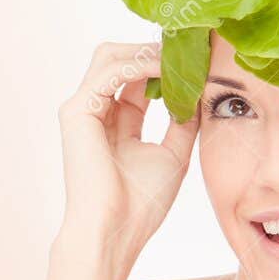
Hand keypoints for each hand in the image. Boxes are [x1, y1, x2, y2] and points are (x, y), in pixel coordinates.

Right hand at [55, 41, 199, 279]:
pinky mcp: (77, 111)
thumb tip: (200, 92)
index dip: (165, 64)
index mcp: (117, 122)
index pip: (139, 78)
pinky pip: (110, 70)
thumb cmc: (140, 204)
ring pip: (112, 56)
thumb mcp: (173, 154)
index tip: (198, 57)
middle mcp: (97, 111)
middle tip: (189, 47)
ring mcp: (83, 109)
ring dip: (149, 52)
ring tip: (181, 56)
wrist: (116, 232)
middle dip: (155, 50)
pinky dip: (140, 63)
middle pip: (122, 59)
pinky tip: (167, 69)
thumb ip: (183, 121)